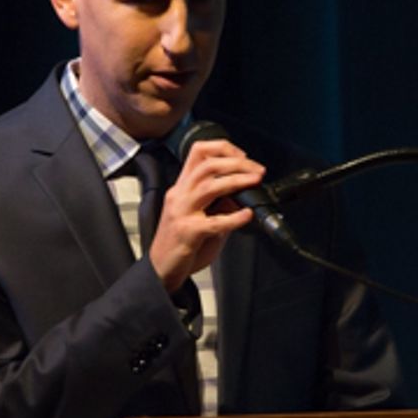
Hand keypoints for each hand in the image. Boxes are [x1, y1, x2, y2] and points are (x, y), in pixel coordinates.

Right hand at [147, 138, 263, 291]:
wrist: (161, 269)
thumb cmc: (180, 244)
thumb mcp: (198, 216)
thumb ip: (218, 204)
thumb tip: (242, 195)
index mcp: (182, 188)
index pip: (198, 152)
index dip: (222, 148)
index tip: (243, 156)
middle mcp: (180, 195)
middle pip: (207, 165)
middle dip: (236, 162)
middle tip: (256, 170)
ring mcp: (182, 212)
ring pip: (209, 186)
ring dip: (237, 180)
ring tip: (254, 181)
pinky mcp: (188, 232)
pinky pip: (215, 222)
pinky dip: (235, 217)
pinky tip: (247, 215)